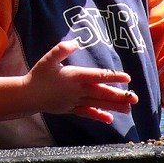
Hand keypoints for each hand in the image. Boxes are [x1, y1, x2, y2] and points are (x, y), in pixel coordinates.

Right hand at [24, 40, 138, 122]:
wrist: (28, 96)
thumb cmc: (38, 75)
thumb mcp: (48, 59)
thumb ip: (61, 50)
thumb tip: (75, 42)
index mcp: (74, 76)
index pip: (97, 76)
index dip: (112, 76)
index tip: (127, 78)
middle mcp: (77, 90)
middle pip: (101, 92)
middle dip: (119, 95)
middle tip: (135, 98)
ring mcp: (75, 101)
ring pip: (97, 104)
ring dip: (113, 107)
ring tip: (128, 110)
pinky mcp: (71, 109)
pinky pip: (87, 113)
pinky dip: (98, 116)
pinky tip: (109, 119)